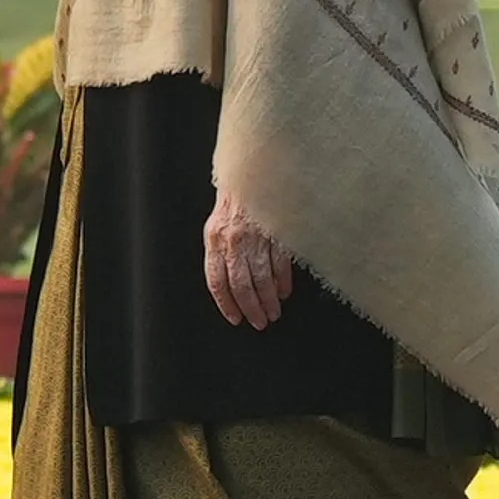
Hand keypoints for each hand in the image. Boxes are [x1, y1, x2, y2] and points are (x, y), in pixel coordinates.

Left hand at [202, 190, 294, 328]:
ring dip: (268, 300)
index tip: (235, 318)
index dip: (226, 303)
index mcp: (215, 240)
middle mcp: (234, 241)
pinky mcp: (276, 233)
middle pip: (241, 284)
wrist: (249, 176)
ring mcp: (257, 238)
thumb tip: (228, 286)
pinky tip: (283, 293)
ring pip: (262, 278)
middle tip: (259, 322)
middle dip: (251, 307)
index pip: (217, 280)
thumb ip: (220, 254)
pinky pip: (279, 264)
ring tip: (272, 313)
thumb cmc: (232, 204)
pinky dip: (282, 281)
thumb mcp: (216, 228)